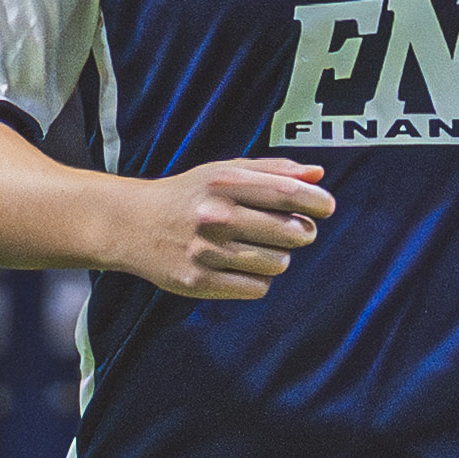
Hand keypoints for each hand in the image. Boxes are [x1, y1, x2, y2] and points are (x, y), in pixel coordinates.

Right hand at [106, 158, 328, 303]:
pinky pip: (257, 287)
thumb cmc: (188, 195)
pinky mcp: (198, 282)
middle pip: (292, 232)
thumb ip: (272, 170)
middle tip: (292, 230)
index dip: (316, 201)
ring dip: (279, 257)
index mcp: (224, 183)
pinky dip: (259, 278)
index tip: (326, 207)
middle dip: (301, 232)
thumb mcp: (224, 172)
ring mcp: (206, 252)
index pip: (287, 193)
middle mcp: (215, 216)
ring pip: (279, 264)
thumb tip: (318, 173)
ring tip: (260, 248)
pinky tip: (243, 267)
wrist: (132, 224)